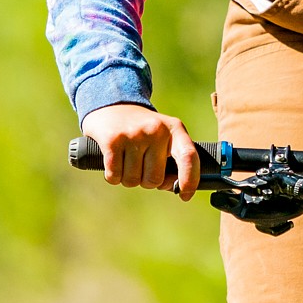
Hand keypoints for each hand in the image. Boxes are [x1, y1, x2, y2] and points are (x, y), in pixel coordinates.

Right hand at [81, 103, 200, 200]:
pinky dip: (112, 176)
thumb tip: (173, 187)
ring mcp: (135, 134)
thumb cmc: (141, 130)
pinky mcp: (112, 140)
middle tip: (140, 167)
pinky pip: (114, 176)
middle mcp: (157, 130)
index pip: (189, 157)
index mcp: (175, 129)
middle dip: (146, 182)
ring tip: (126, 160)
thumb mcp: (162, 136)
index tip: (185, 196)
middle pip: (155, 179)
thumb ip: (171, 160)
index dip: (190, 180)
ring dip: (127, 179)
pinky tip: (113, 162)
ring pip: (133, 180)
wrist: (111, 106)